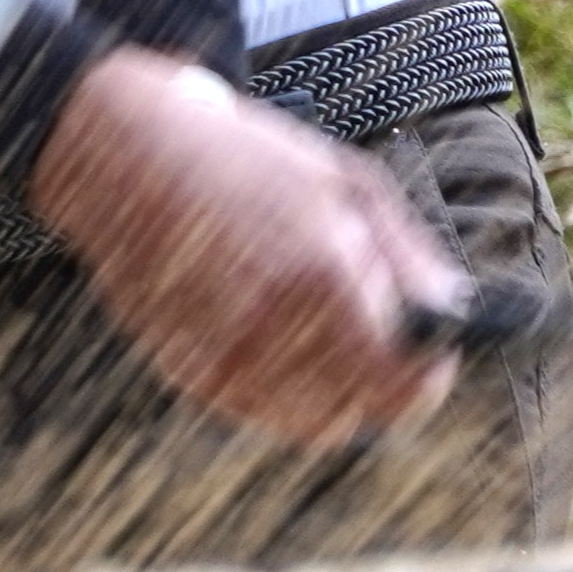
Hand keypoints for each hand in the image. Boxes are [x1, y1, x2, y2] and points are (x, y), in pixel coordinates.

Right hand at [24, 46, 464, 448]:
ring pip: (306, 422)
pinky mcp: (182, 365)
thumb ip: (407, 254)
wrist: (116, 149)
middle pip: (358, 415)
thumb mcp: (341, 178)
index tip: (428, 353)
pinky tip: (261, 324)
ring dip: (324, 387)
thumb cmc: (237, 153)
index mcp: (322, 274)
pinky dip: (271, 383)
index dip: (427, 377)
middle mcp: (272, 325)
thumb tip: (455, 315)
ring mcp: (221, 352)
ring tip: (308, 323)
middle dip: (374, 379)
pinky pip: (253, 409)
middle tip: (364, 330)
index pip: (402, 386)